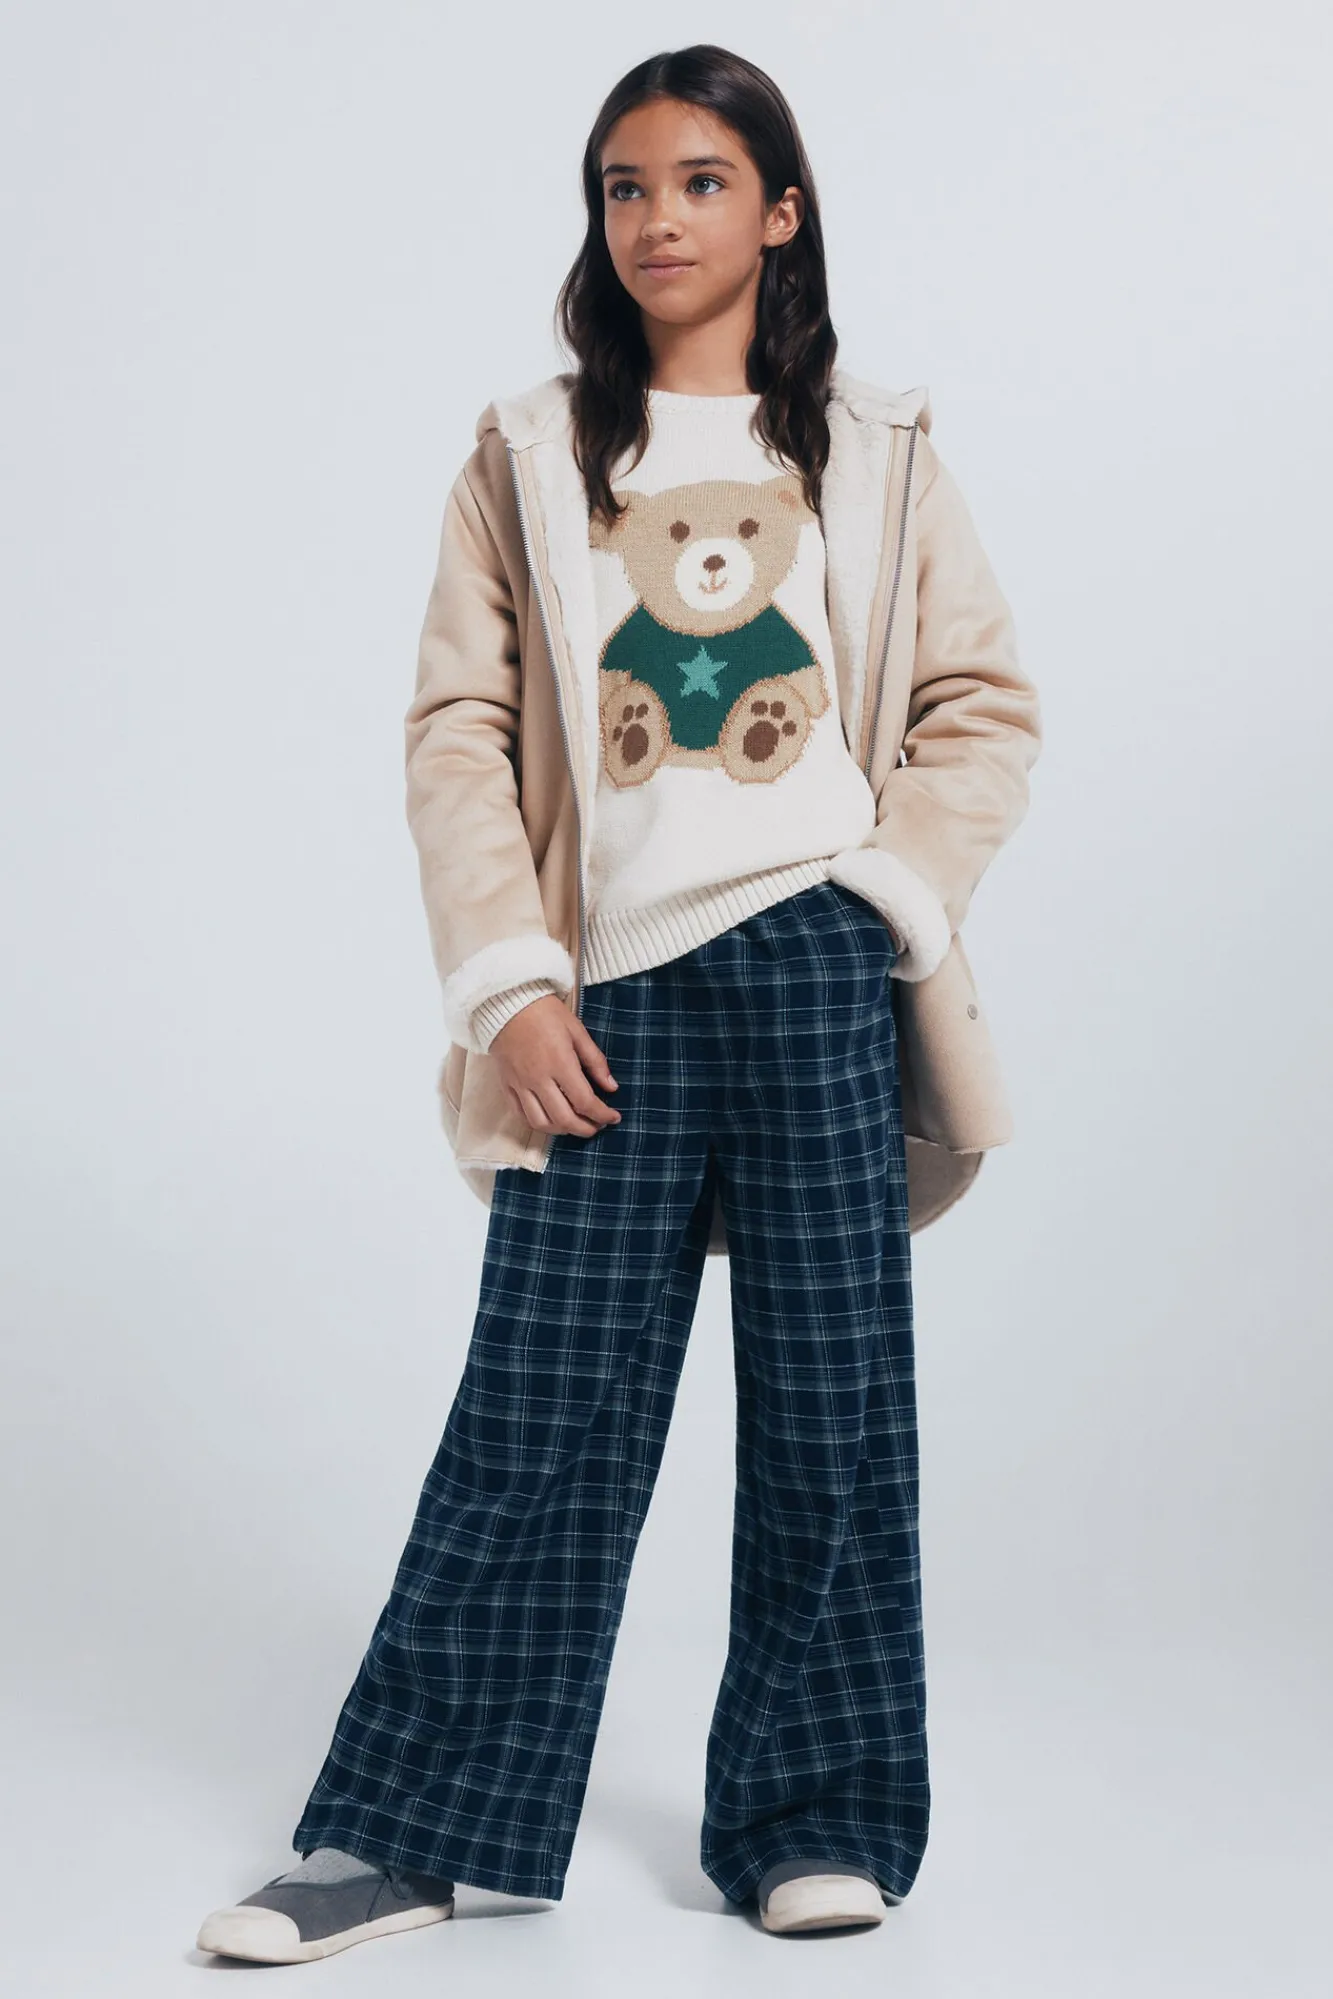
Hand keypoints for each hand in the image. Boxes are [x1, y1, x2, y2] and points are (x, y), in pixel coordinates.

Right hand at [490, 995, 621, 1137]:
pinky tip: (550, 1120)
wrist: (506, 1003)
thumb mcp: (577, 1031)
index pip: (585, 1102)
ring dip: (561, 1131)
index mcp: (560, 1063)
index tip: (613, 1118)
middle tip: (597, 1126)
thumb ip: (595, 1061)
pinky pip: (520, 1115)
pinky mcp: (507, 1085)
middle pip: (564, 1119)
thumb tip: (612, 1087)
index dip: (602, 1115)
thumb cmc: (544, 1012)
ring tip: (574, 1125)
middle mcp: (539, 1079)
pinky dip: (537, 1124)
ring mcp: (520, 1084)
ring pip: (541, 1123)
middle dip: (585, 1129)